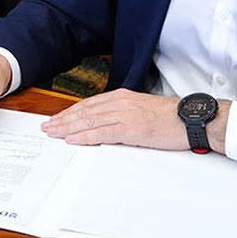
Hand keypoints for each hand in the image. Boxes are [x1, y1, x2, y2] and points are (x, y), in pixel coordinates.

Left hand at [41, 89, 190, 149]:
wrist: (190, 119)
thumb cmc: (169, 117)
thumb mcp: (141, 109)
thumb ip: (123, 113)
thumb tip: (106, 123)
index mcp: (122, 97)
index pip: (89, 104)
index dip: (70, 112)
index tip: (57, 118)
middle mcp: (120, 103)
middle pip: (84, 112)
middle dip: (63, 119)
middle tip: (47, 126)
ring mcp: (124, 115)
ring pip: (88, 121)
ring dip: (67, 128)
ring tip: (53, 133)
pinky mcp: (131, 128)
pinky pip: (102, 133)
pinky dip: (84, 137)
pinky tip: (72, 140)